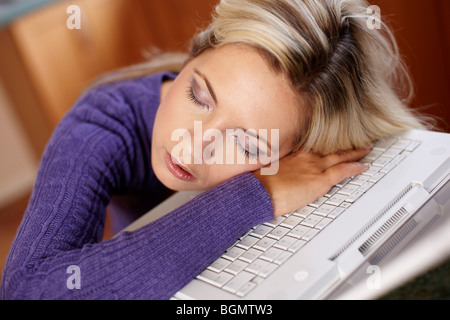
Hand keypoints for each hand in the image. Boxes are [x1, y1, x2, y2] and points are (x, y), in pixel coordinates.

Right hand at [253, 148, 370, 216]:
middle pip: (330, 150)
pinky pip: (343, 171)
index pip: (315, 149)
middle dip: (344, 146)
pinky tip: (364, 166)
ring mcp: (314, 167)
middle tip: (355, 142)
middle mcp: (305, 157)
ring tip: (365, 150)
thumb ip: (279, 169)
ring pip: (340, 157)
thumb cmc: (259, 184)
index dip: (326, 147)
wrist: (257, 191)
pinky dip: (355, 167)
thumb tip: (280, 174)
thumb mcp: (268, 170)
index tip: (332, 145)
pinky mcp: (319, 180)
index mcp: (293, 155)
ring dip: (354, 153)